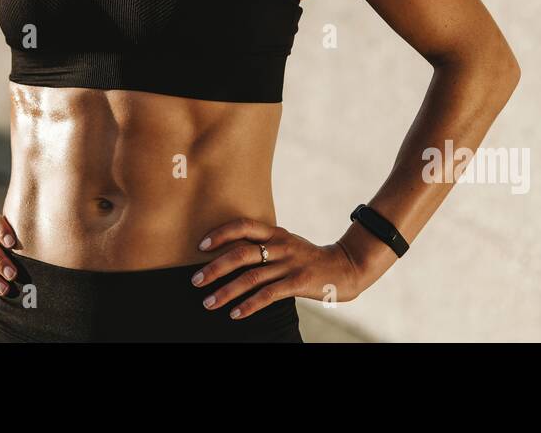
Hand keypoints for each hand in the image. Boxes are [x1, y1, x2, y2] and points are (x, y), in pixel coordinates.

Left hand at [191, 217, 364, 317]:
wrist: (346, 267)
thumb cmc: (309, 257)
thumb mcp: (287, 243)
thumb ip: (264, 245)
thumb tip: (231, 253)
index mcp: (276, 233)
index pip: (243, 225)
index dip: (220, 233)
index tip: (200, 246)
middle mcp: (280, 245)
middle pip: (241, 253)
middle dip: (215, 267)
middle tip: (195, 280)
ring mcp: (290, 264)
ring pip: (251, 277)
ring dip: (226, 291)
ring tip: (208, 303)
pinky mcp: (298, 283)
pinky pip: (268, 294)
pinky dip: (249, 305)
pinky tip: (235, 314)